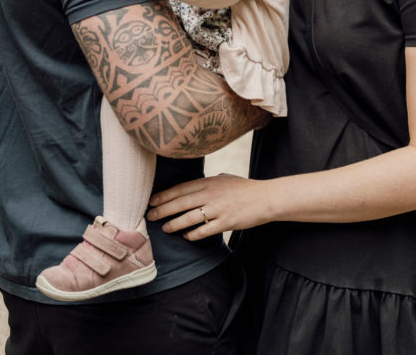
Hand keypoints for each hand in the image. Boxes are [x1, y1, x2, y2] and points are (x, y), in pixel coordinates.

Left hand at [147, 173, 271, 240]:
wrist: (265, 198)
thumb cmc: (243, 188)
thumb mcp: (223, 179)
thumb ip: (206, 183)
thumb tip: (191, 188)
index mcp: (208, 182)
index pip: (181, 189)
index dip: (164, 195)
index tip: (152, 201)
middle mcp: (210, 194)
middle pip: (180, 203)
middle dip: (162, 210)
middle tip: (149, 216)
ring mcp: (217, 209)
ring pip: (189, 218)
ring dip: (174, 223)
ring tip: (165, 228)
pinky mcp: (225, 222)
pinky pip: (204, 231)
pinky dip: (193, 234)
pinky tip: (186, 237)